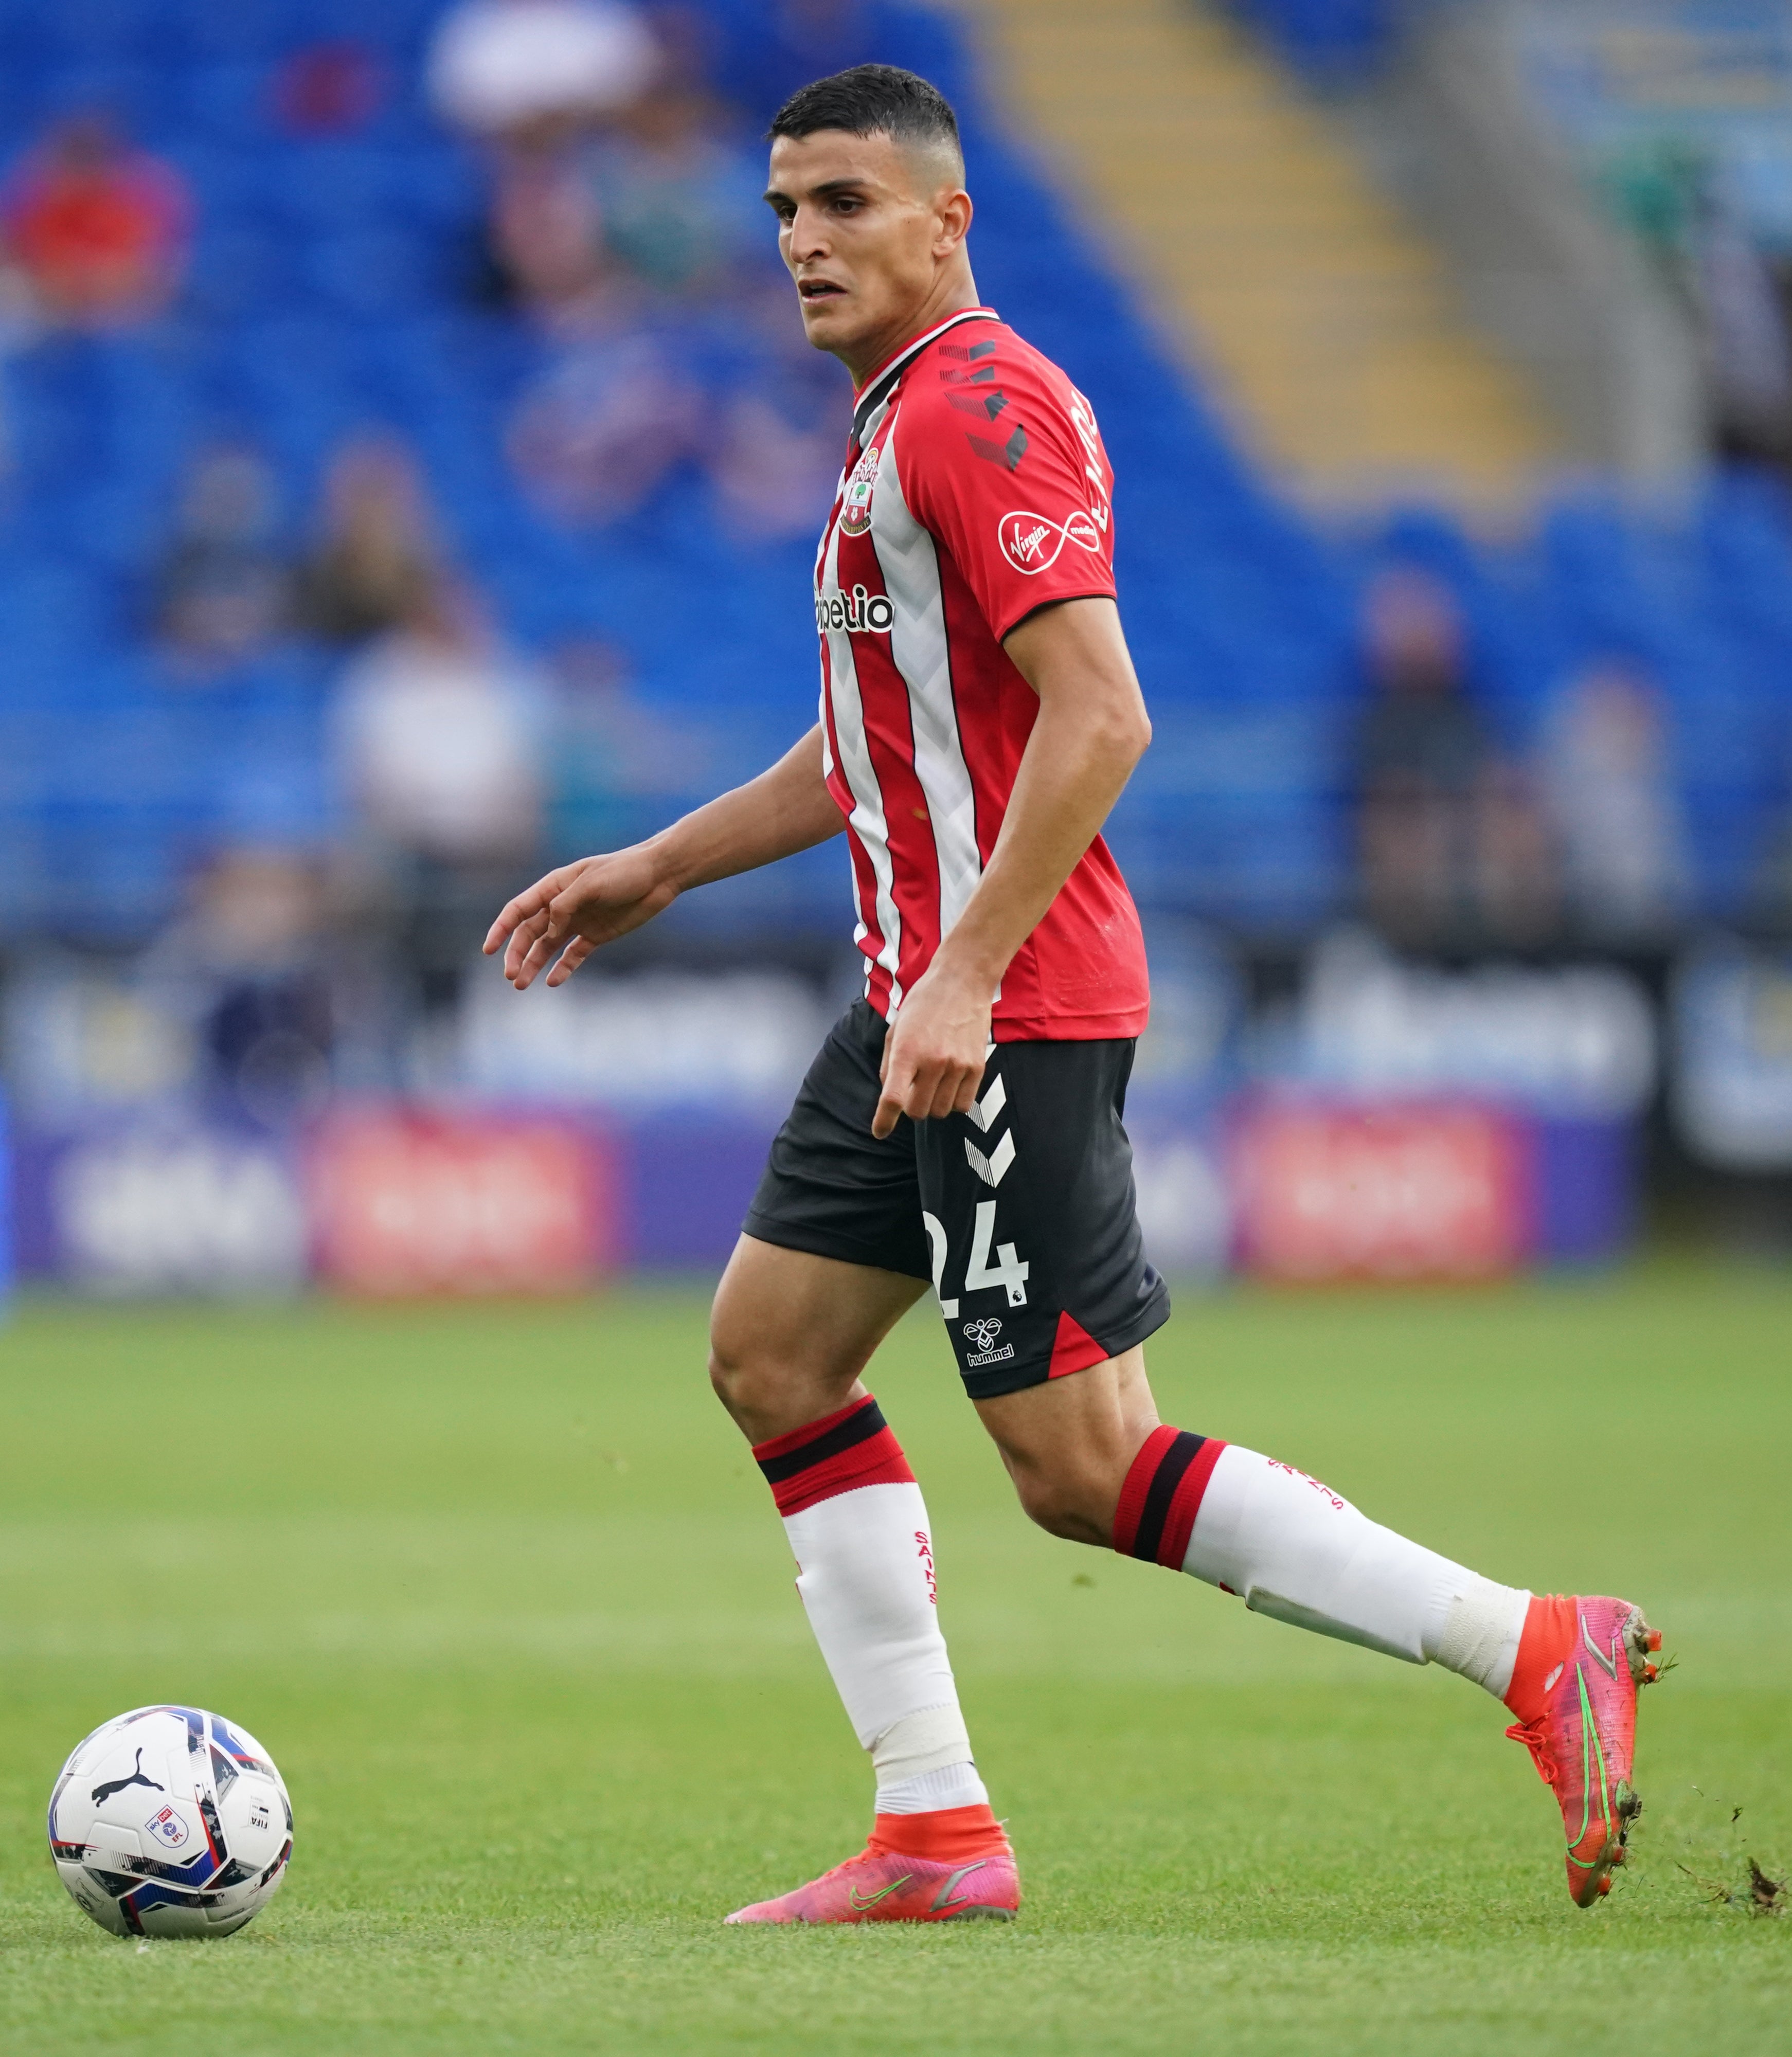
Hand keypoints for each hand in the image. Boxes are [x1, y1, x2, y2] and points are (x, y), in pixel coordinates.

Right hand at [483, 845, 677, 989]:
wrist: (659, 876)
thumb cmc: (624, 872)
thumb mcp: (591, 884)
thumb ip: (566, 906)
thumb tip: (550, 930)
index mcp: (554, 887)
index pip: (518, 910)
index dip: (501, 929)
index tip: (489, 950)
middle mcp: (562, 905)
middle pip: (529, 933)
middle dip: (517, 954)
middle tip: (511, 976)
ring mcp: (578, 922)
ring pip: (547, 947)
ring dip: (533, 964)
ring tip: (522, 985)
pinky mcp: (596, 936)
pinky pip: (573, 955)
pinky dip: (562, 968)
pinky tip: (552, 981)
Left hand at [871, 962, 991, 1138]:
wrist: (962, 982)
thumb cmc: (924, 1003)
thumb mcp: (895, 1029)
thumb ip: (889, 1065)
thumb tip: (889, 1095)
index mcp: (907, 1051)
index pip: (893, 1099)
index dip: (884, 1121)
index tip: (879, 1132)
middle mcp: (933, 1061)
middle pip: (918, 1112)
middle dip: (911, 1107)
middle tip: (913, 1089)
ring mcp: (958, 1066)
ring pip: (941, 1111)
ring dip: (932, 1104)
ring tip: (933, 1082)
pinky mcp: (977, 1067)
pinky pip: (964, 1104)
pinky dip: (953, 1102)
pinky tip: (950, 1084)